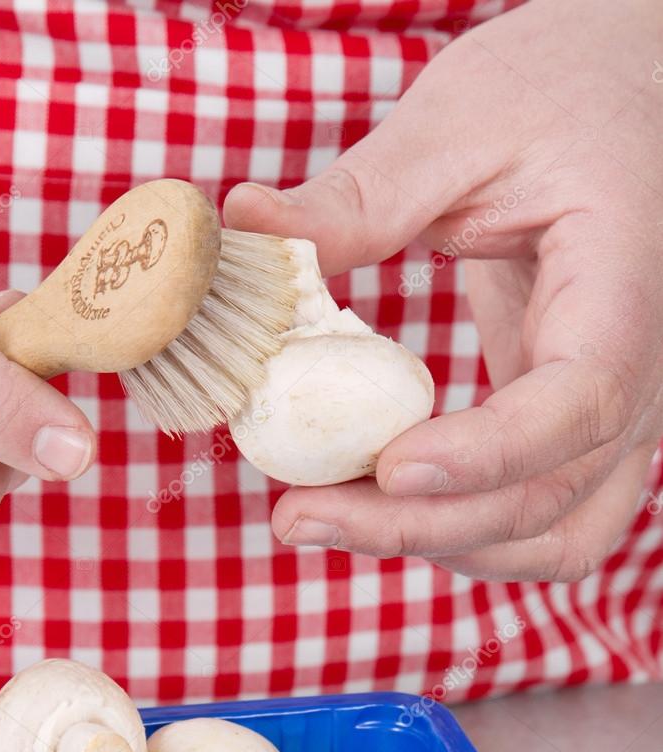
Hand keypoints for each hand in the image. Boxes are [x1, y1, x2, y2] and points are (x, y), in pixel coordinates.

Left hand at [225, 0, 662, 581]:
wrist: (621, 97)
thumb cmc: (558, 91)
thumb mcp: (461, 122)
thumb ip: (362, 193)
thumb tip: (246, 227)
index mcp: (622, 282)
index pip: (580, 397)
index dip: (487, 452)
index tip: (387, 468)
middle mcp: (640, 366)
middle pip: (547, 494)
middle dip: (417, 524)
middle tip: (295, 517)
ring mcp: (614, 407)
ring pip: (552, 532)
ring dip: (438, 543)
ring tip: (324, 520)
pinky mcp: (572, 421)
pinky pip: (539, 514)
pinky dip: (462, 530)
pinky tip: (377, 504)